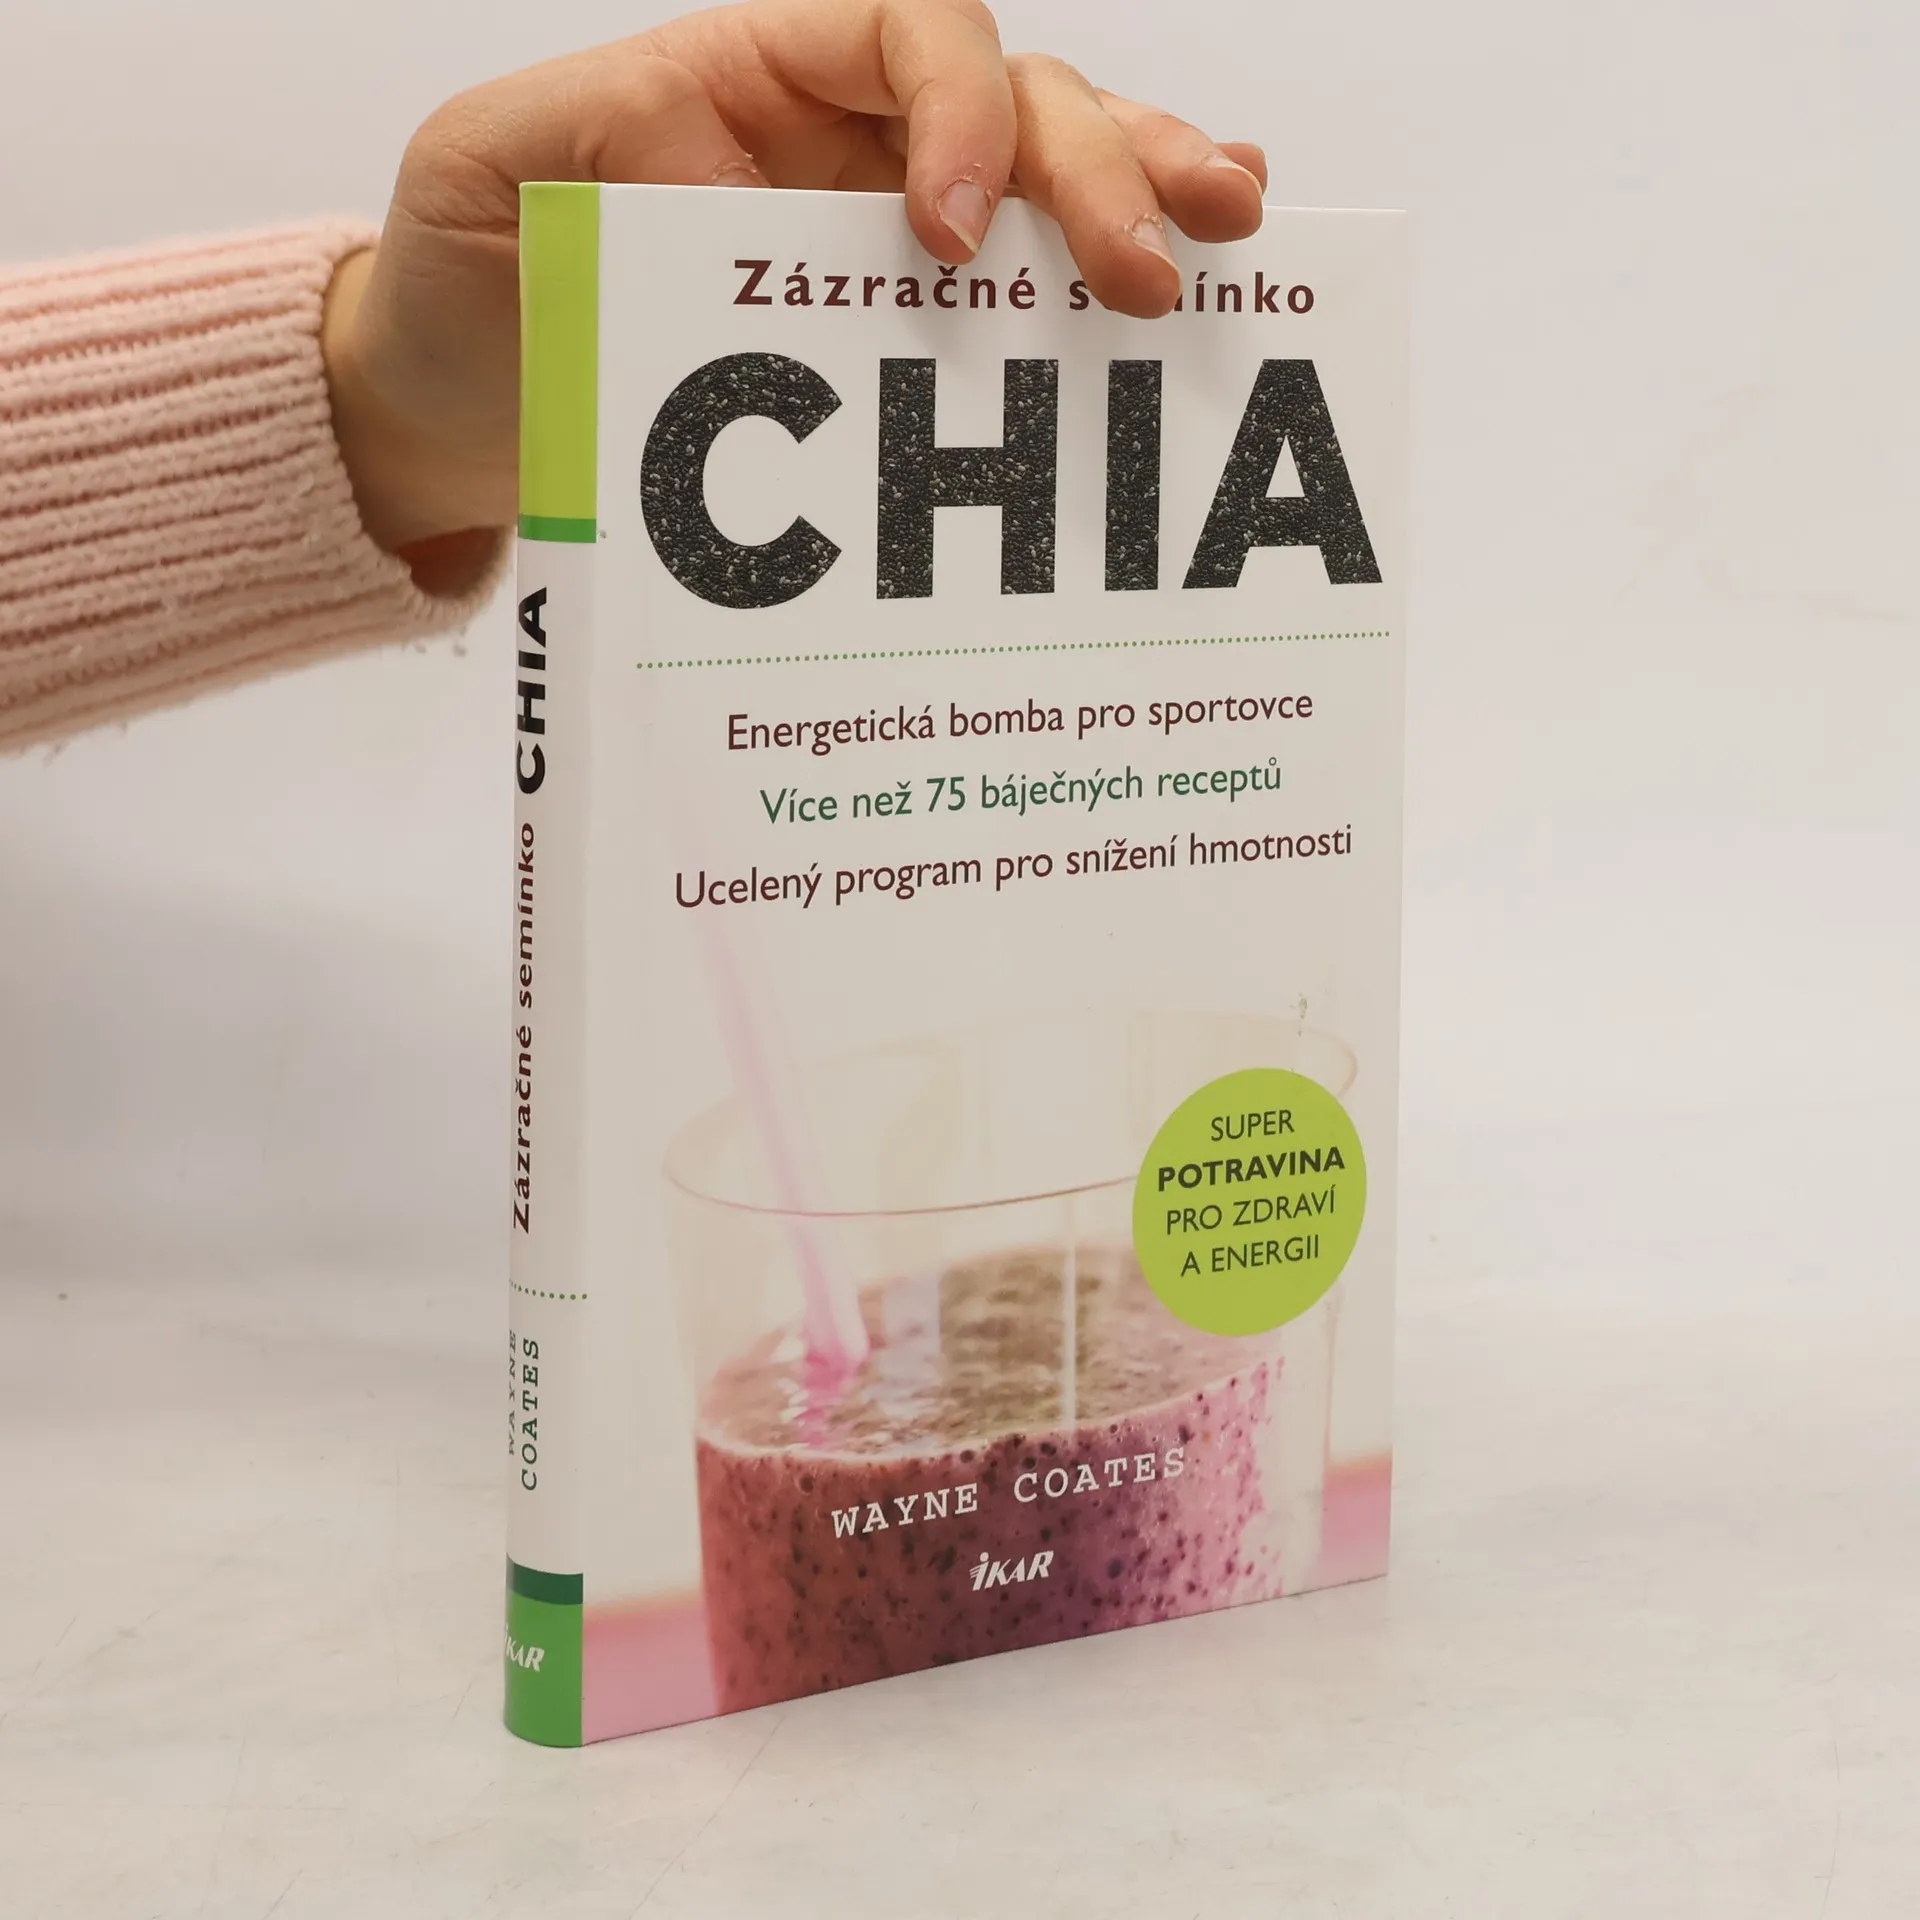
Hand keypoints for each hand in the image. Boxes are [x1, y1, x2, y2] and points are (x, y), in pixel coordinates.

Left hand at [323, 0, 1268, 555]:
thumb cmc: (476, 288)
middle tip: (1154, 269)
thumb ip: (565, 142)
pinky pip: (1032, 278)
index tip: (954, 238)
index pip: (904, 28)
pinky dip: (1114, 268)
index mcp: (753, 77)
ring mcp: (890, 227)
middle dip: (1097, 169)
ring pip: (1054, 174)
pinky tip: (1204, 278)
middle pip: (1017, 98)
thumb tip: (694, 175)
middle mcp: (846, 137)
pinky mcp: (908, 323)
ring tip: (1227, 235)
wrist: (481, 408)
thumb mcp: (478, 181)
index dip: (960, 107)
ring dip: (1147, 197)